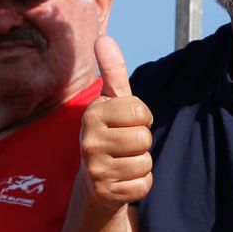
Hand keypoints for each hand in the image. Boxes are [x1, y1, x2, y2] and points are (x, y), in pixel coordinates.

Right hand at [80, 36, 153, 212]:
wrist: (94, 182)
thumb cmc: (111, 134)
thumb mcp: (112, 103)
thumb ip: (112, 72)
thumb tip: (104, 38)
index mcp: (92, 114)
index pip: (140, 111)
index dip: (141, 118)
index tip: (125, 123)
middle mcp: (88, 141)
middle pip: (144, 138)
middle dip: (142, 142)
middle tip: (124, 146)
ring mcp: (94, 169)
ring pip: (145, 161)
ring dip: (141, 163)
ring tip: (123, 162)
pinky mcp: (106, 193)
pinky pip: (144, 184)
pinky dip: (140, 183)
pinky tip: (123, 180)